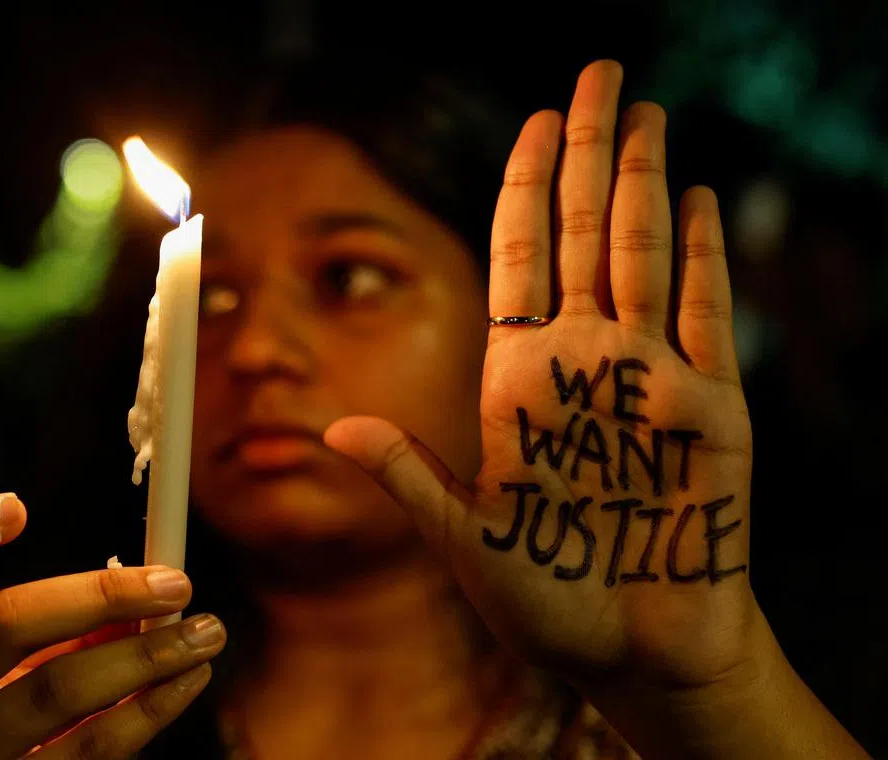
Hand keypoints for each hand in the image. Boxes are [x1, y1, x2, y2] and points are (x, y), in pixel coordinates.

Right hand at [0, 494, 225, 758]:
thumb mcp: (1, 667)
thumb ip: (57, 622)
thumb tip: (149, 595)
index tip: (18, 505)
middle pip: (3, 623)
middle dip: (100, 594)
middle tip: (177, 583)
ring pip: (60, 692)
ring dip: (147, 656)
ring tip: (206, 633)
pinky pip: (93, 749)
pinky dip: (151, 711)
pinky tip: (187, 682)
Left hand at [325, 60, 755, 692]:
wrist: (635, 654)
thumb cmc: (548, 602)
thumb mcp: (465, 538)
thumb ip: (410, 476)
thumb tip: (332, 433)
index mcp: (520, 380)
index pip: (521, 259)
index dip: (527, 189)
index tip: (532, 122)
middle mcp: (584, 362)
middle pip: (585, 233)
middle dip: (588, 151)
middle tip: (597, 74)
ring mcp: (650, 378)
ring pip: (645, 254)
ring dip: (642, 179)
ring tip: (642, 109)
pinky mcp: (712, 409)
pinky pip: (707, 315)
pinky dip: (702, 255)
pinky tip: (692, 195)